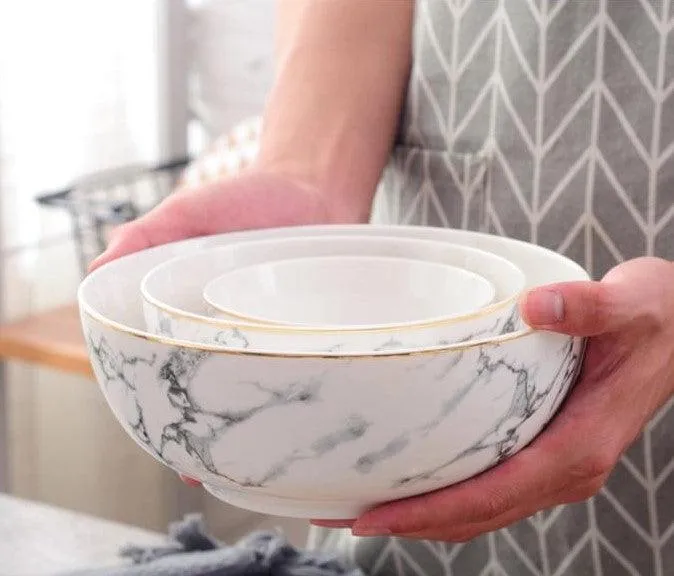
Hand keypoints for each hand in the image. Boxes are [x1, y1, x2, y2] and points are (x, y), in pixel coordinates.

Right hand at [89, 167, 344, 487]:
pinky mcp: (306, 328)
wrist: (317, 185)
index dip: (150, 394)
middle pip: (204, 382)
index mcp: (188, 304)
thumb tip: (96, 270)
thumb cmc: (251, 195)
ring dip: (243, 422)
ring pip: (251, 387)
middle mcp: (227, 324)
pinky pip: (297, 368)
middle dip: (197, 423)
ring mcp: (268, 329)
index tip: (151, 428)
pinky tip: (292, 423)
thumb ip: (145, 235)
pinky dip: (291, 395)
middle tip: (194, 461)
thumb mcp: (190, 210)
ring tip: (239, 461)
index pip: (159, 357)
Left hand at [313, 257, 673, 540]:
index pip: (492, 495)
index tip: (373, 516)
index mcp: (580, 446)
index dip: (429, 513)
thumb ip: (587, 306)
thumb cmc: (654, 319)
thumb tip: (538, 306)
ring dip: (425, 514)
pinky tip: (416, 476)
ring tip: (366, 502)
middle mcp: (566, 468)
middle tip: (345, 514)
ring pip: (482, 508)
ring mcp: (556, 463)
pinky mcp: (547, 449)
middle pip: (477, 514)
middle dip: (411, 522)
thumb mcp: (629, 306)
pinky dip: (450, 493)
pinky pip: (492, 486)